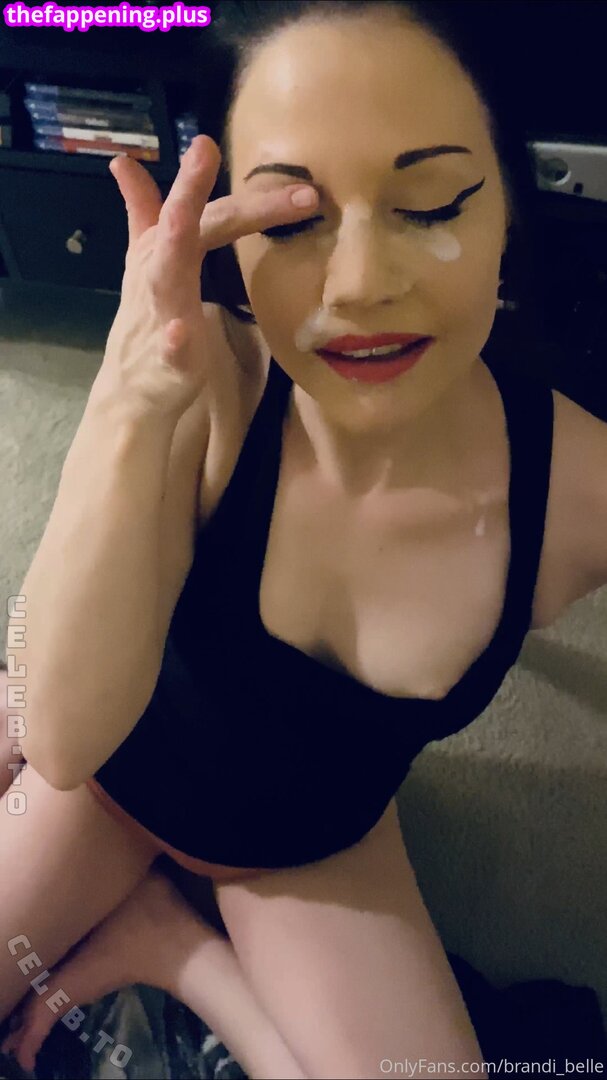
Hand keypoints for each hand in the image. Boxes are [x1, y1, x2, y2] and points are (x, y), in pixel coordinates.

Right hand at [92, 135, 317, 421]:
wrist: (131, 389)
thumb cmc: (150, 322)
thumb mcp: (147, 261)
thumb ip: (144, 213)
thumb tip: (123, 163)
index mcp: (162, 252)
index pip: (190, 209)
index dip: (197, 177)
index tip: (207, 141)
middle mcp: (158, 274)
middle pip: (179, 227)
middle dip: (189, 190)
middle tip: (205, 148)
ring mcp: (160, 316)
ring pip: (164, 276)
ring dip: (173, 246)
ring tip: (178, 218)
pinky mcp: (169, 361)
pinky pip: (171, 350)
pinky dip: (174, 341)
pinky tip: (180, 332)